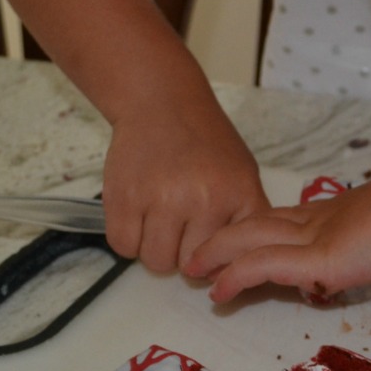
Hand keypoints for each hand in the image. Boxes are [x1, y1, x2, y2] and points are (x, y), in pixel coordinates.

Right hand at [101, 105, 268, 273]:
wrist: (161, 103)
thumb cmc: (205, 142)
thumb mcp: (244, 174)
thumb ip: (246, 218)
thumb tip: (238, 264)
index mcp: (237, 195)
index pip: (230, 258)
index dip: (216, 261)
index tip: (209, 254)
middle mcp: (202, 200)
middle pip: (189, 267)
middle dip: (183, 255)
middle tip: (179, 229)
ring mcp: (161, 200)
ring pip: (155, 262)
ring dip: (154, 248)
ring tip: (158, 220)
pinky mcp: (124, 199)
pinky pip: (123, 246)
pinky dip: (128, 238)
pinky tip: (138, 216)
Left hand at [186, 163, 370, 302]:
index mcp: (347, 216)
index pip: (296, 222)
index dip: (268, 231)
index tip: (249, 244)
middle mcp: (324, 220)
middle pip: (262, 224)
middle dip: (229, 238)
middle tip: (202, 255)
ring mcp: (317, 237)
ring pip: (250, 239)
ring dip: (218, 253)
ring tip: (192, 270)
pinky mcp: (318, 257)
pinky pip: (263, 266)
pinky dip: (236, 277)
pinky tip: (217, 291)